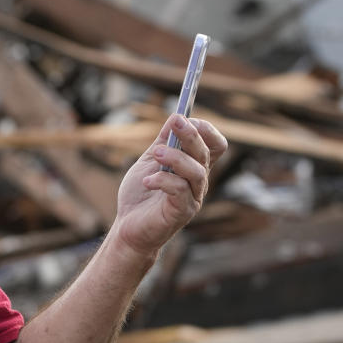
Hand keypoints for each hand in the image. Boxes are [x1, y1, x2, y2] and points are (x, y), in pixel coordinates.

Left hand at [111, 114, 227, 257]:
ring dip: (176, 157)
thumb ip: (163, 140)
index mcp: (193, 166)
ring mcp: (193, 197)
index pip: (215, 145)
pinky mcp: (182, 212)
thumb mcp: (150, 160)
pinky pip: (180, 190)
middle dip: (190, 134)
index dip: (206, 130)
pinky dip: (162, 180)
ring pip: (196, 171)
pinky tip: (147, 182)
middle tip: (175, 122)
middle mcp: (198, 181)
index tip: (185, 117)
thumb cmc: (140, 195)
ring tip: (156, 154)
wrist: (127, 227)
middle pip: (205, 153)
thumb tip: (176, 115)